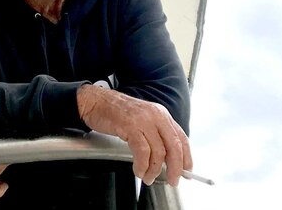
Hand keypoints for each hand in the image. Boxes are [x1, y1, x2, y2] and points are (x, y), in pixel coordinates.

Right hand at [77, 84, 191, 186]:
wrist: (94, 101)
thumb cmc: (114, 111)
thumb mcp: (141, 118)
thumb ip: (154, 134)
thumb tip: (166, 158)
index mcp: (161, 114)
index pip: (181, 138)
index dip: (186, 157)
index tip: (187, 170)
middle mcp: (155, 115)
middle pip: (174, 146)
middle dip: (175, 168)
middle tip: (172, 180)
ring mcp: (143, 120)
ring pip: (158, 152)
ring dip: (154, 170)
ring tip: (148, 177)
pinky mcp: (130, 126)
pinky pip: (142, 152)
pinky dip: (142, 165)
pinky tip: (138, 170)